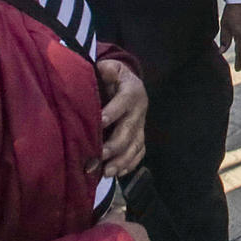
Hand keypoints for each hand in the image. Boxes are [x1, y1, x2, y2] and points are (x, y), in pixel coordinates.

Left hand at [95, 58, 146, 177]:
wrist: (129, 82)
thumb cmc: (113, 75)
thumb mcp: (110, 67)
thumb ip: (104, 69)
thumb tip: (99, 70)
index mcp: (132, 90)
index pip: (123, 102)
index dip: (112, 112)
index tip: (99, 122)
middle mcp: (139, 110)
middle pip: (129, 130)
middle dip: (114, 145)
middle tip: (99, 155)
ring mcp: (141, 125)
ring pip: (135, 145)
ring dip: (121, 160)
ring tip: (106, 172)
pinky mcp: (140, 136)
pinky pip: (139, 152)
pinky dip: (129, 164)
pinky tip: (117, 173)